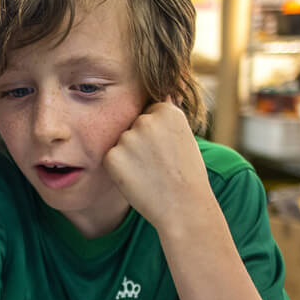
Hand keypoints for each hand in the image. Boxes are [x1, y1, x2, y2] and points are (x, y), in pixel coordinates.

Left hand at [103, 98, 212, 233]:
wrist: (184, 206)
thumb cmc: (187, 174)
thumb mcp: (185, 136)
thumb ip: (169, 116)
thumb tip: (165, 93)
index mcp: (167, 111)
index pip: (151, 113)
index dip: (157, 135)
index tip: (167, 150)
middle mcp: (146, 120)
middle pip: (133, 126)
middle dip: (141, 143)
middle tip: (159, 164)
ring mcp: (127, 137)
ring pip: (121, 142)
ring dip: (129, 156)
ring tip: (150, 172)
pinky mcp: (112, 156)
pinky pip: (111, 158)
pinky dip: (120, 169)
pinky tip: (138, 179)